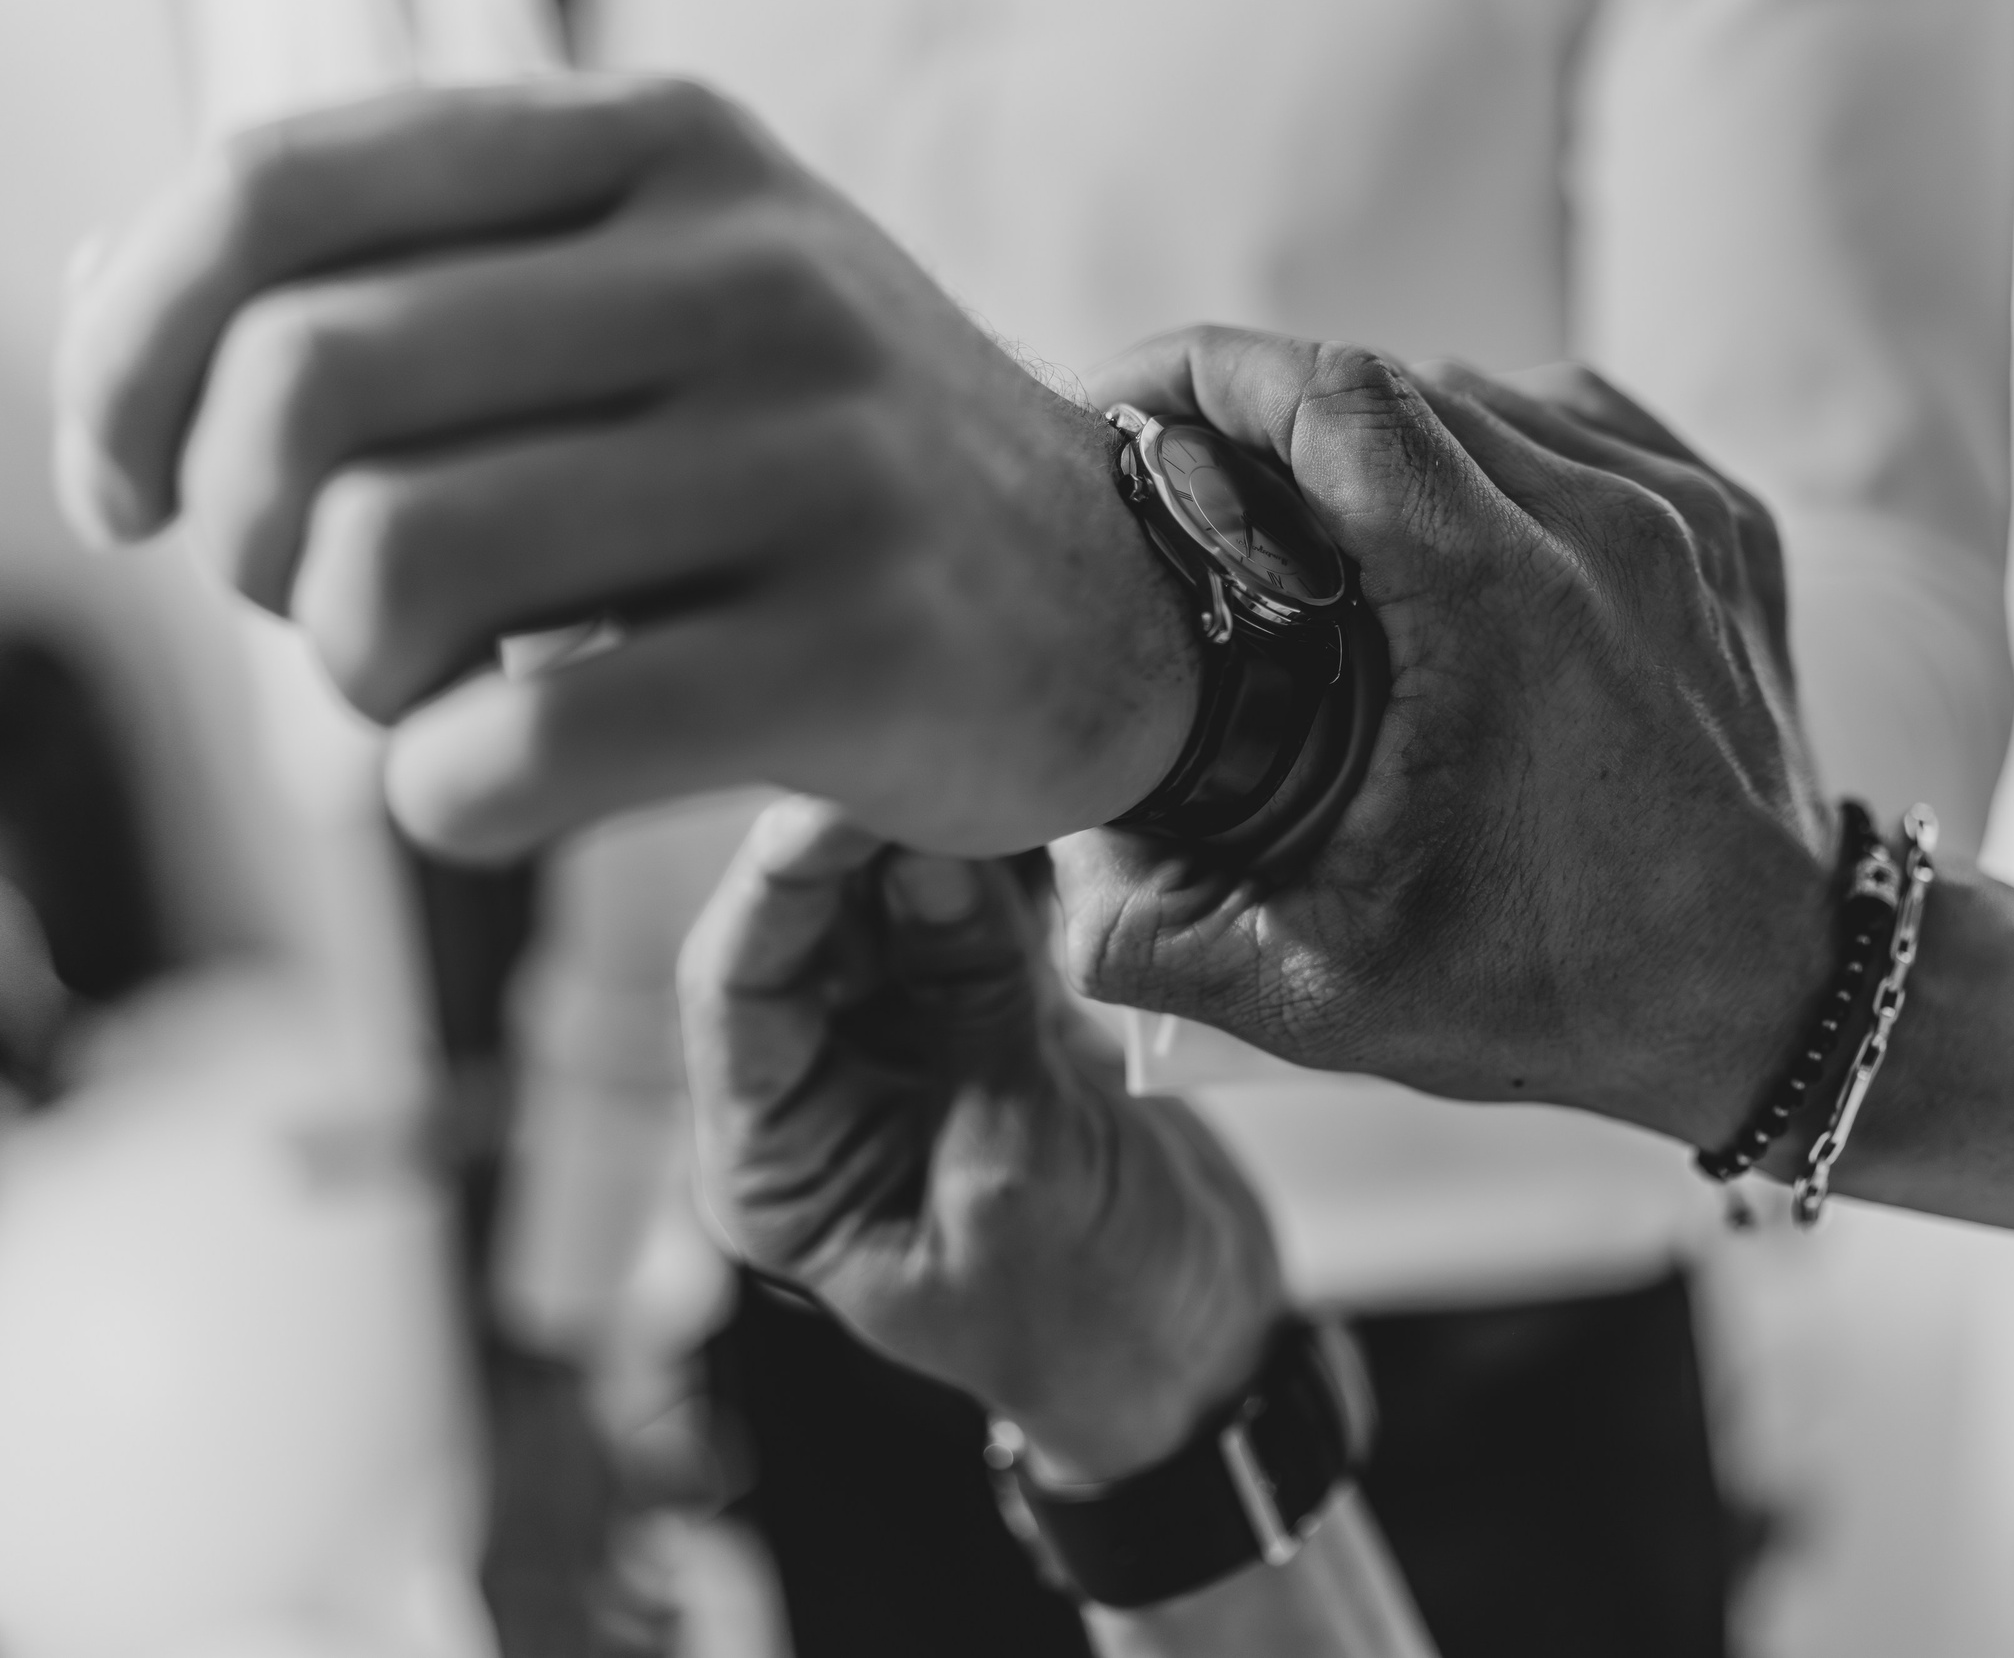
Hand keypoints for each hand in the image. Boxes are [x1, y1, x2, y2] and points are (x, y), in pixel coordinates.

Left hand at [54, 77, 1193, 861]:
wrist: (1116, 607)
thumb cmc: (828, 473)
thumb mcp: (666, 304)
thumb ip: (432, 283)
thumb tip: (116, 310)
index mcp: (668, 153)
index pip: (281, 196)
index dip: (127, 356)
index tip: (135, 489)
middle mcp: (752, 274)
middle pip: (309, 389)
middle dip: (253, 547)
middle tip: (331, 615)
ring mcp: (825, 460)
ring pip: (399, 568)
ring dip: (351, 683)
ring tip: (436, 701)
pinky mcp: (869, 653)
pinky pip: (525, 747)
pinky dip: (444, 801)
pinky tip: (499, 791)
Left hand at [678, 795, 1284, 1481]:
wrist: (1196, 1347)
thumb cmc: (1088, 1317)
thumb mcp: (1021, 1169)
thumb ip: (969, 1004)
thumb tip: (923, 841)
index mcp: (778, 1163)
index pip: (737, 990)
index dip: (778, 886)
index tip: (832, 800)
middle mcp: (821, 1090)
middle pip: (802, 927)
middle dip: (854, 839)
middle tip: (924, 746)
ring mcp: (903, 1044)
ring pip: (882, 901)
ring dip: (928, 836)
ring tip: (983, 764)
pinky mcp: (986, 1014)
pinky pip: (968, 913)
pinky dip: (994, 864)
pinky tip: (1025, 807)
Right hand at [1056, 330, 1835, 1145]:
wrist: (1778, 1002)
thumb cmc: (1565, 993)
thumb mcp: (1324, 990)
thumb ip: (1150, 931)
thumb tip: (1049, 845)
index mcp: (1500, 599)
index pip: (1324, 391)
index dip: (1198, 371)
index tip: (1119, 409)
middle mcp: (1604, 524)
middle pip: (1388, 379)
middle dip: (1263, 409)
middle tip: (1187, 484)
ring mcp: (1682, 512)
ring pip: (1482, 390)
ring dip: (1374, 432)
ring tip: (1307, 516)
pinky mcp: (1730, 520)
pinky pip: (1577, 418)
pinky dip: (1489, 443)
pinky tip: (1443, 520)